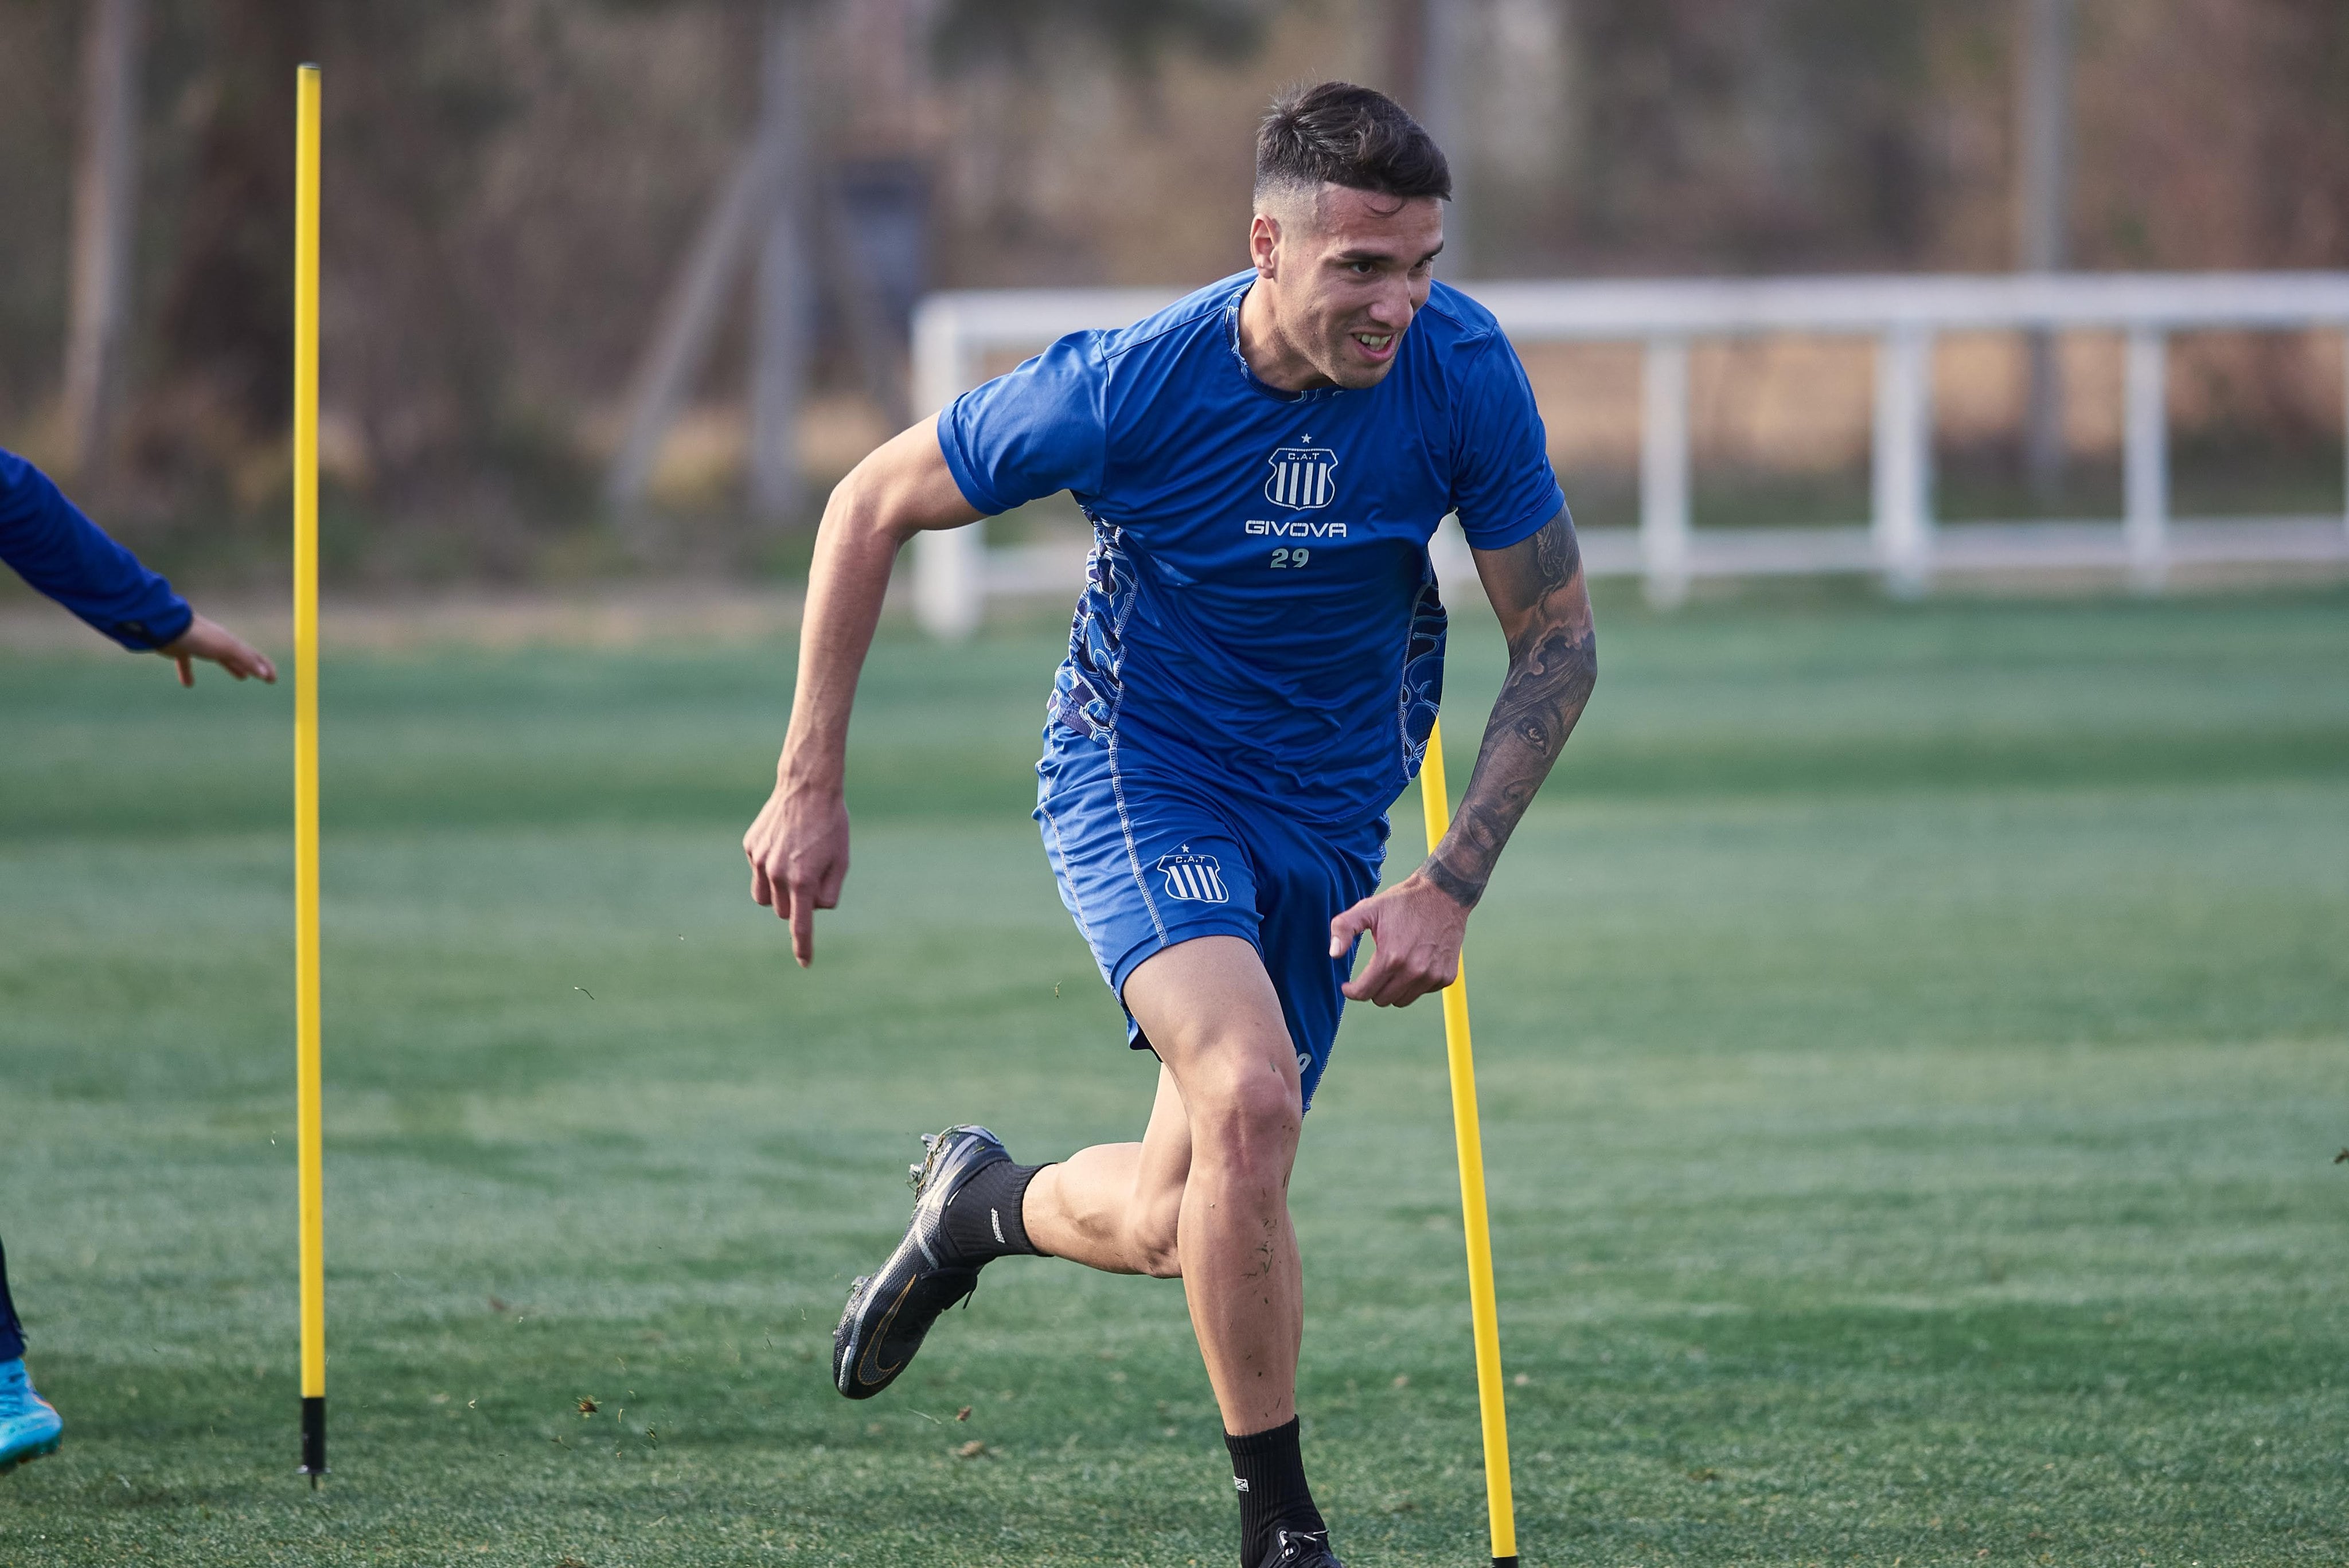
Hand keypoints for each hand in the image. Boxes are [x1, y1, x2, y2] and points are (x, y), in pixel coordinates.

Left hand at [160, 612, 276, 685]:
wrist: (166, 627)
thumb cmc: (199, 636)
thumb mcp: (226, 648)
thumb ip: (245, 660)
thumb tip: (266, 674)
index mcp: (230, 642)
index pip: (253, 655)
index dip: (265, 667)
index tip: (274, 679)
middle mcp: (217, 643)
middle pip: (240, 656)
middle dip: (254, 666)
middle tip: (265, 677)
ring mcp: (199, 646)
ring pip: (220, 659)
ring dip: (232, 667)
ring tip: (241, 677)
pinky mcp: (180, 650)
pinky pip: (187, 664)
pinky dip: (188, 674)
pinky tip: (188, 685)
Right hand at [742, 778, 849, 966]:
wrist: (809, 787)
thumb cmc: (832, 825)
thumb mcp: (842, 861)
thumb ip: (829, 892)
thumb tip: (813, 908)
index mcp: (802, 880)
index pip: (801, 925)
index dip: (803, 946)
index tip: (806, 963)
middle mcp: (776, 873)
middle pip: (784, 911)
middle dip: (798, 904)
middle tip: (813, 878)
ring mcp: (760, 860)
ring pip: (764, 897)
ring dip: (779, 893)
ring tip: (795, 867)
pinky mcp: (751, 846)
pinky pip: (759, 870)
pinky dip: (771, 867)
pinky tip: (785, 844)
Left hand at [1328, 869, 1470, 1006]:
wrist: (1444, 894)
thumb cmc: (1403, 901)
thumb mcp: (1367, 908)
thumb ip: (1343, 928)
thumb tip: (1333, 953)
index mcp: (1391, 957)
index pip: (1364, 992)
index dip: (1351, 991)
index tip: (1348, 986)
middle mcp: (1414, 971)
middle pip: (1382, 1000)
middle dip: (1372, 988)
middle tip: (1373, 971)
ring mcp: (1433, 976)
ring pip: (1402, 1000)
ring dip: (1393, 988)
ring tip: (1394, 965)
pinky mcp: (1446, 977)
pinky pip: (1422, 992)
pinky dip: (1415, 983)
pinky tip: (1415, 962)